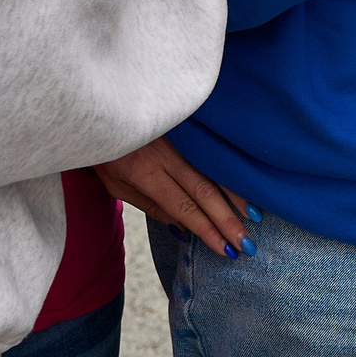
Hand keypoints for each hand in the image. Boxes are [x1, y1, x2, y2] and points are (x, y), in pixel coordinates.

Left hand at [96, 135, 255, 258]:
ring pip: (214, 170)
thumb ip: (153, 206)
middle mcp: (165, 154)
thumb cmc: (107, 154)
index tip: (226, 250)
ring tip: (253, 218)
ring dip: (236, 195)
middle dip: (227, 220)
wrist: (102, 107)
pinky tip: (246, 184)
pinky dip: (231, 171)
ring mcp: (179, 138)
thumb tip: (185, 228)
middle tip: (247, 244)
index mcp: (144, 172)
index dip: (206, 229)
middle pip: (204, 190)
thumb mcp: (119, 187)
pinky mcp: (187, 128)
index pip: (183, 206)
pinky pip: (212, 153)